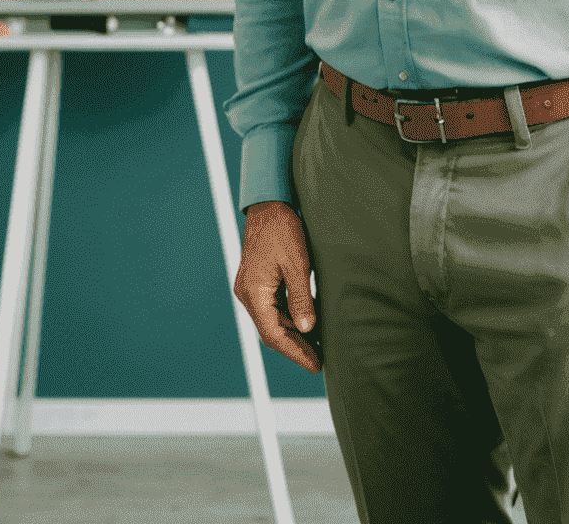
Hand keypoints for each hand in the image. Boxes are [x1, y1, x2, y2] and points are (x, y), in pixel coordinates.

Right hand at [233, 201, 321, 373]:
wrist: (268, 203)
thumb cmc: (283, 229)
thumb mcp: (297, 264)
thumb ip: (301, 299)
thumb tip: (308, 329)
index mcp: (254, 293)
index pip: (274, 334)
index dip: (296, 352)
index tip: (316, 364)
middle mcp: (248, 294)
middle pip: (271, 331)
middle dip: (295, 347)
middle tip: (320, 360)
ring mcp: (251, 288)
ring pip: (272, 321)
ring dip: (293, 333)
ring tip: (318, 345)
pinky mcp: (258, 281)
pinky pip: (273, 308)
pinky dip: (289, 318)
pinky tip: (307, 322)